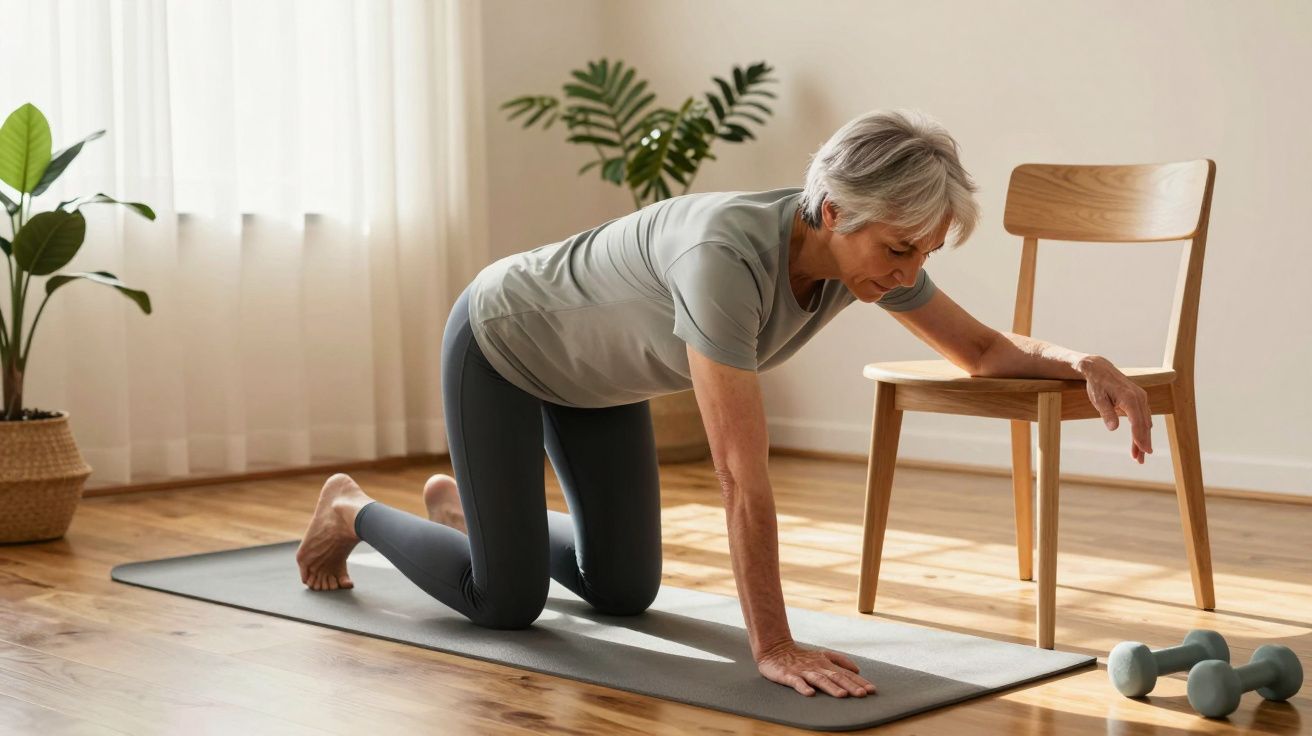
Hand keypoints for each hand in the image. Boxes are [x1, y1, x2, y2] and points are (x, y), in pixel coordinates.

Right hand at [756, 640, 876, 697]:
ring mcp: (803, 671)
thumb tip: (858, 669)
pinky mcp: (788, 675)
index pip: (845, 674)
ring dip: (831, 687)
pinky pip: (796, 682)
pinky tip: (810, 693)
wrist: (775, 649)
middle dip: (850, 686)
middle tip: (862, 694)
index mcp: (825, 663)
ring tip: (842, 695)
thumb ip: (840, 661)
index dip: (859, 682)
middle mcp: (817, 667)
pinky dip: (803, 687)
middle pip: (836, 677)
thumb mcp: (822, 655)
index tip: (872, 690)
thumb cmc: (801, 656)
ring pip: (819, 679)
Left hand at [1077, 355, 1152, 463]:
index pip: (1137, 421)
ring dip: (1142, 439)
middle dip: (1143, 443)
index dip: (1140, 437)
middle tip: (1140, 460)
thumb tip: (1113, 429)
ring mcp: (1141, 398)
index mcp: (1130, 398)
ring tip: (1138, 456)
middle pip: (1144, 424)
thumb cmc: (1097, 385)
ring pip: (1145, 422)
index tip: (1143, 451)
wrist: (1100, 369)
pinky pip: (1143, 417)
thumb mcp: (1098, 399)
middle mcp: (1139, 397)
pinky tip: (1139, 441)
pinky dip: (1141, 430)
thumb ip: (1106, 413)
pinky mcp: (1139, 400)